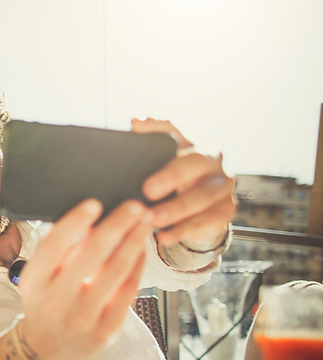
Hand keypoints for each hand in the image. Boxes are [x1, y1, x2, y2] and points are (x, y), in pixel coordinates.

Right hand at [16, 199, 151, 359]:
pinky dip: (138, 264)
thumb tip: (92, 219)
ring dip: (134, 241)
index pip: (53, 247)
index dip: (74, 223)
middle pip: (92, 254)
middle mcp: (56, 301)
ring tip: (144, 222)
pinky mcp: (106, 330)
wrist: (45, 348)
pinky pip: (128, 289)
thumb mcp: (38, 278)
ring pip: (116, 270)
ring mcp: (83, 318)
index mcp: (34, 283)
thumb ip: (58, 251)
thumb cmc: (43, 302)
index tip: (94, 204)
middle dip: (117, 225)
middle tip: (135, 206)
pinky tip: (141, 248)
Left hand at [133, 118, 235, 246]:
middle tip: (147, 190)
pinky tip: (164, 236)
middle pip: (195, 162)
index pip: (174, 129)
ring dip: (175, 209)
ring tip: (150, 219)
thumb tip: (134, 122)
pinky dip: (183, 230)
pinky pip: (206, 221)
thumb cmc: (175, 181)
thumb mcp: (161, 164)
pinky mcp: (226, 210)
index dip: (156, 126)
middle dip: (171, 175)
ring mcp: (223, 186)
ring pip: (202, 196)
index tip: (134, 125)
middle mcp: (213, 161)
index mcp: (193, 143)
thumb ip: (148, 146)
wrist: (203, 209)